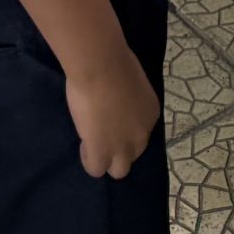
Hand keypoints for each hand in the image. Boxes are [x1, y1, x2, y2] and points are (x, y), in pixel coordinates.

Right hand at [65, 48, 158, 179]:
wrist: (101, 66)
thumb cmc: (113, 62)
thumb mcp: (129, 81)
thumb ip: (126, 97)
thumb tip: (115, 98)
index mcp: (150, 113)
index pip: (139, 132)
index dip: (124, 127)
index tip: (110, 116)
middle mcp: (142, 135)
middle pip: (133, 155)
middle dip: (119, 148)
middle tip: (102, 132)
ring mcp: (123, 147)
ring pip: (119, 170)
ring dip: (106, 160)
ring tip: (92, 143)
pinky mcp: (102, 153)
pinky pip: (96, 169)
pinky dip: (88, 160)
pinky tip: (83, 144)